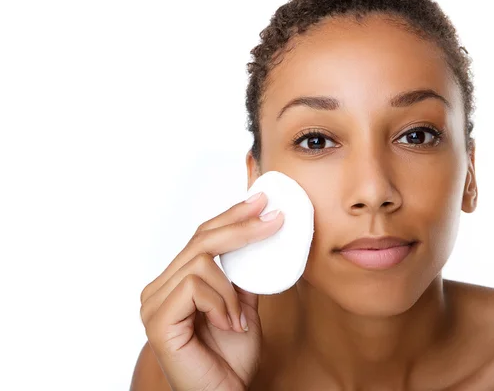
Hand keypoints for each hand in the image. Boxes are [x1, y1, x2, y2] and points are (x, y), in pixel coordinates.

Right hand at [140, 192, 282, 390]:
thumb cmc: (230, 358)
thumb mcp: (243, 306)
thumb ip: (242, 276)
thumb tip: (259, 240)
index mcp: (176, 282)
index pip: (201, 238)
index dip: (231, 217)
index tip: (260, 202)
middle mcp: (159, 288)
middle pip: (201, 240)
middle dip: (241, 227)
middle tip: (273, 219)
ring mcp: (153, 303)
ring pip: (201, 262)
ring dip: (231, 289)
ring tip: (238, 318)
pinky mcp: (157, 319)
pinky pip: (195, 287)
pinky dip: (221, 303)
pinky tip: (228, 325)